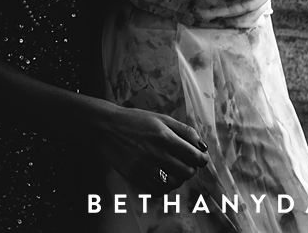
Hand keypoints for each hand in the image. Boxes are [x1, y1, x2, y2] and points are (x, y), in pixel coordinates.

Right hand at [92, 105, 209, 193]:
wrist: (105, 126)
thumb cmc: (134, 120)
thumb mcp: (160, 118)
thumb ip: (184, 130)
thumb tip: (203, 147)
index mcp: (164, 136)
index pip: (194, 156)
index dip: (202, 159)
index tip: (200, 158)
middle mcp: (155, 153)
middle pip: (187, 172)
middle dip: (190, 168)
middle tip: (185, 163)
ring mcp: (143, 166)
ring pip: (174, 183)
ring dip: (178, 178)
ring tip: (172, 170)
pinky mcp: (134, 176)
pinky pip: (157, 190)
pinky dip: (164, 187)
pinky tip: (161, 177)